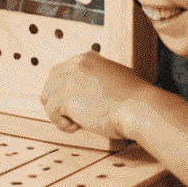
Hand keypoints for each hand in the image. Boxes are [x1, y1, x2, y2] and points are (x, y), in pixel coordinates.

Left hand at [39, 51, 154, 137]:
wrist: (139, 107)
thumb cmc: (134, 99)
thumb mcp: (114, 78)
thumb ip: (97, 79)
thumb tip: (87, 94)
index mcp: (86, 59)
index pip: (62, 72)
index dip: (66, 91)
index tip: (77, 105)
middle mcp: (74, 65)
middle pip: (51, 83)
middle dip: (58, 101)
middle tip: (73, 116)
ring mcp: (68, 80)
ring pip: (48, 97)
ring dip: (60, 113)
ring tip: (76, 123)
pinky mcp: (66, 97)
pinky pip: (51, 111)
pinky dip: (61, 123)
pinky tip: (76, 127)